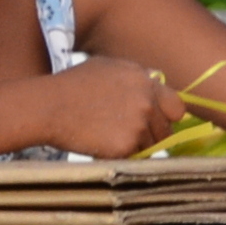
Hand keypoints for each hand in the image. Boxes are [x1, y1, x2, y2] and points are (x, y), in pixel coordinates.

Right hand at [41, 57, 194, 159]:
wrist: (48, 107)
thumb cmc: (71, 84)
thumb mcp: (107, 66)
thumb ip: (135, 75)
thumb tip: (153, 82)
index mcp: (146, 82)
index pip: (176, 108)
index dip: (165, 118)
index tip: (153, 123)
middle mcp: (148, 102)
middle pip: (164, 131)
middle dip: (148, 135)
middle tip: (124, 135)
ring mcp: (138, 125)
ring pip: (149, 147)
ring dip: (133, 147)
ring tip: (107, 138)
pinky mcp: (125, 146)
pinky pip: (131, 158)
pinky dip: (118, 156)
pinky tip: (99, 145)